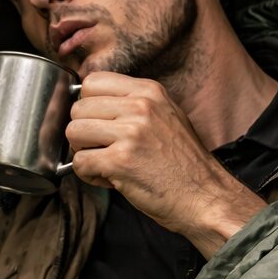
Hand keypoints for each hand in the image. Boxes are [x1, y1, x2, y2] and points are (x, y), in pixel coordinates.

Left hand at [66, 73, 267, 257]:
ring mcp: (130, 133)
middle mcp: (140, 106)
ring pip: (73, 132)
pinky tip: (108, 179)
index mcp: (148, 91)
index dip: (88, 106)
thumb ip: (132, 105)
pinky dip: (88, 175)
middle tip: (102, 149)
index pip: (92, 81)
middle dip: (83, 133)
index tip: (98, 124)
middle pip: (78, 108)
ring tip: (105, 163)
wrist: (204, 196)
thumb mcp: (165, 116)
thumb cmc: (183, 163)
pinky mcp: (120, 161)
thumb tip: (92, 104)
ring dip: (82, 152)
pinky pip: (79, 162)